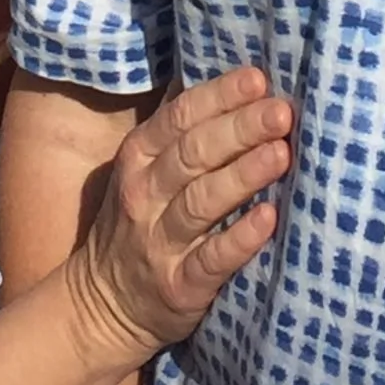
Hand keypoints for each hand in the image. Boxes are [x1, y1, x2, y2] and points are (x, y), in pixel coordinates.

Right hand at [64, 67, 293, 362]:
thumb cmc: (140, 221)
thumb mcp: (144, 170)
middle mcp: (144, 195)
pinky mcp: (178, 287)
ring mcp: (159, 242)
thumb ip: (182, 132)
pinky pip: (211, 260)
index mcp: (138, 157)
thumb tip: (239, 84)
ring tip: (281, 153)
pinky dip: (240, 238)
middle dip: (240, 128)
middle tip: (281, 111)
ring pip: (201, 201)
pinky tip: (269, 218)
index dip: (220, 96)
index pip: (180, 117)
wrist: (103, 306)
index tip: (259, 78)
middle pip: (194, 154)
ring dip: (243, 175)